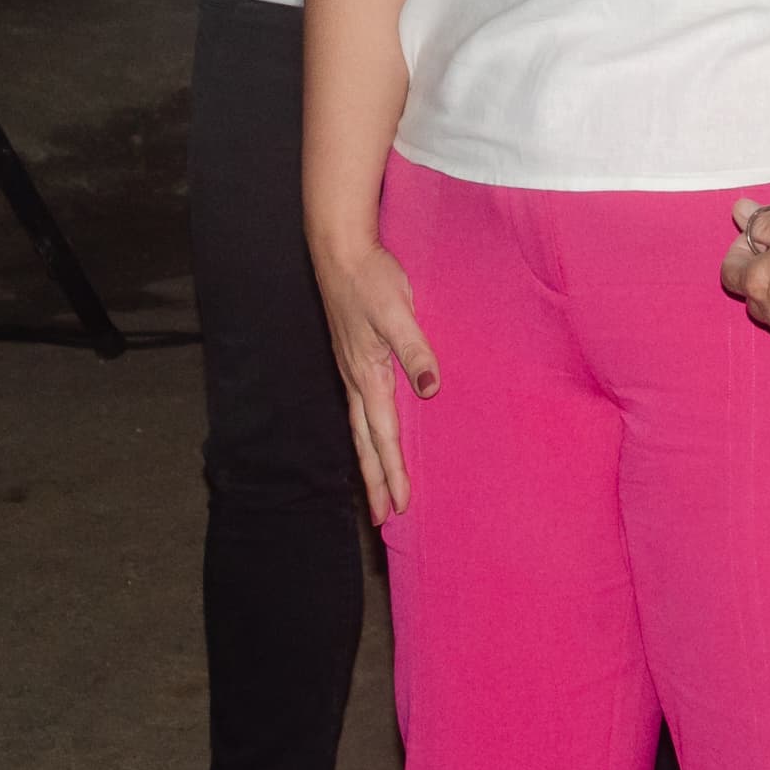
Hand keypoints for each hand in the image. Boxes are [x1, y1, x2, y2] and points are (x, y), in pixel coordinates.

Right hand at [318, 235, 437, 517]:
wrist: (340, 250)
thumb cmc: (370, 279)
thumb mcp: (397, 312)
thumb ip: (415, 349)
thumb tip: (429, 388)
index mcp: (367, 375)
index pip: (383, 435)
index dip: (392, 472)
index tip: (400, 505)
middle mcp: (356, 380)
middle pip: (365, 442)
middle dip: (375, 481)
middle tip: (382, 519)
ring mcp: (352, 370)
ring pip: (360, 428)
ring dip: (370, 461)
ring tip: (376, 489)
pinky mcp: (355, 357)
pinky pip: (362, 408)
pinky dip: (368, 433)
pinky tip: (376, 434)